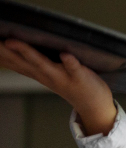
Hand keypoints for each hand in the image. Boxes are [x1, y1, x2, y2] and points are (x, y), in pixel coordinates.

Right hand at [0, 39, 115, 135]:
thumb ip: (28, 63)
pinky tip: (65, 54)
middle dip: (4, 51)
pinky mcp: (80, 77)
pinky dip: (69, 62)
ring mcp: (62, 77)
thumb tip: (10, 49)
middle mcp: (45, 75)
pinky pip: (74, 69)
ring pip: (43, 64)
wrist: (93, 106)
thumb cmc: (69, 84)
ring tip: (13, 41)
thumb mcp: (44, 74)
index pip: (12, 61)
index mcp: (37, 73)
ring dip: (28, 53)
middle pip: (21, 61)